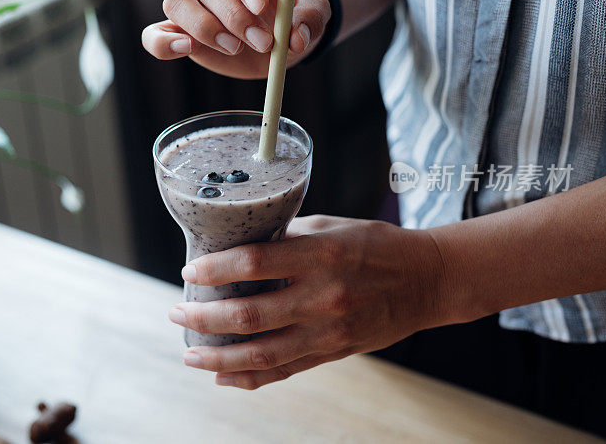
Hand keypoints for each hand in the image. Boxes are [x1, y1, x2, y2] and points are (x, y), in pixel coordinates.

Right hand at [141, 0, 330, 78]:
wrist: (277, 34)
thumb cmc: (291, 13)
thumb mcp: (313, 10)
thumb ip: (311, 17)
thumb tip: (296, 37)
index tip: (261, 6)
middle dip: (235, 16)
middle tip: (263, 42)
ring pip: (178, 1)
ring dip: (205, 28)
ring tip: (235, 48)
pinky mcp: (178, 28)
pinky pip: (154, 33)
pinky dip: (163, 43)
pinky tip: (185, 49)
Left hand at [168, 215, 448, 388]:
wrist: (428, 280)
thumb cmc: (376, 246)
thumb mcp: (331, 227)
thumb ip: (286, 238)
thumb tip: (239, 245)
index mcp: (321, 255)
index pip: (254, 262)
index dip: (214, 269)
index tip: (189, 271)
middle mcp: (323, 296)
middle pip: (248, 315)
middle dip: (203, 316)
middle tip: (177, 311)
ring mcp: (329, 331)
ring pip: (261, 354)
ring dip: (218, 358)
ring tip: (189, 353)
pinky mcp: (335, 353)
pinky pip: (285, 372)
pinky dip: (249, 378)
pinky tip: (223, 377)